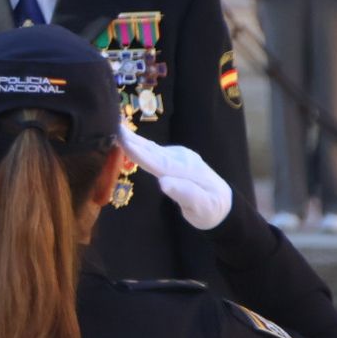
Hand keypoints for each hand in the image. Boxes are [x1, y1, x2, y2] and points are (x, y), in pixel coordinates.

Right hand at [118, 123, 232, 230]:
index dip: (140, 154)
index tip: (123, 143)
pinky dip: (140, 144)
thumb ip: (185, 194)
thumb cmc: (211, 210)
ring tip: (116, 129)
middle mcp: (183, 159)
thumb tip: (163, 182)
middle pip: (153, 151)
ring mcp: (179, 156)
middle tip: (112, 127)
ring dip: (134, 139)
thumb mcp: (202, 207)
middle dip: (132, 140)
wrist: (224, 204)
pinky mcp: (175, 157)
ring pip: (153, 148)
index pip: (159, 163)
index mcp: (187, 171)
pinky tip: (129, 139)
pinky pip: (154, 150)